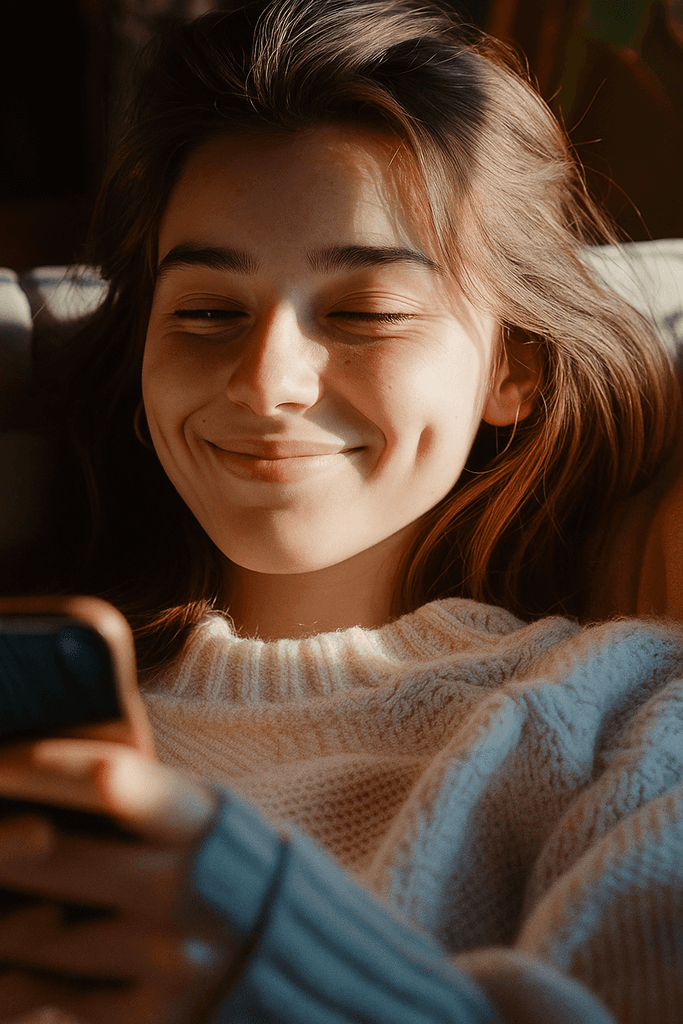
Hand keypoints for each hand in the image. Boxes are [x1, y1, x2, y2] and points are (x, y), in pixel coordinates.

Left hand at [0, 738, 223, 1023]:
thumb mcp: (204, 816)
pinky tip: (13, 956)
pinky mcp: (150, 1018)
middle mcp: (184, 887)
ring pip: (31, 933)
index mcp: (200, 820)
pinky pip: (49, 994)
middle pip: (44, 853)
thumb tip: (29, 778)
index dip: (35, 767)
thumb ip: (137, 799)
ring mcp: (166, 959)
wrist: (300, 963)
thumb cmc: (230, 866)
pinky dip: (18, 974)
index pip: (105, 778)